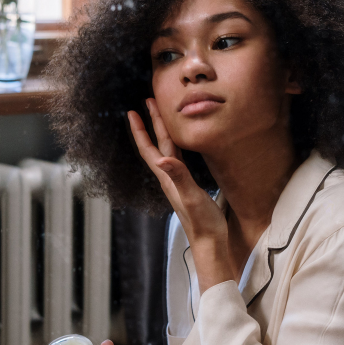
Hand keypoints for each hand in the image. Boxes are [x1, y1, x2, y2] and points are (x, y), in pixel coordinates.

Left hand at [128, 99, 234, 289]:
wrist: (210, 242)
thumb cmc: (201, 222)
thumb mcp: (190, 196)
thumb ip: (178, 176)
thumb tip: (162, 159)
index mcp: (167, 178)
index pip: (150, 149)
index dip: (141, 130)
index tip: (133, 111)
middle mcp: (170, 178)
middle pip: (158, 145)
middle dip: (152, 124)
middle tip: (148, 102)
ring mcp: (178, 182)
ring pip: (168, 151)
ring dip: (163, 133)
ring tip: (163, 117)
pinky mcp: (189, 186)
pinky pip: (180, 160)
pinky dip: (178, 146)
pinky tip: (182, 144)